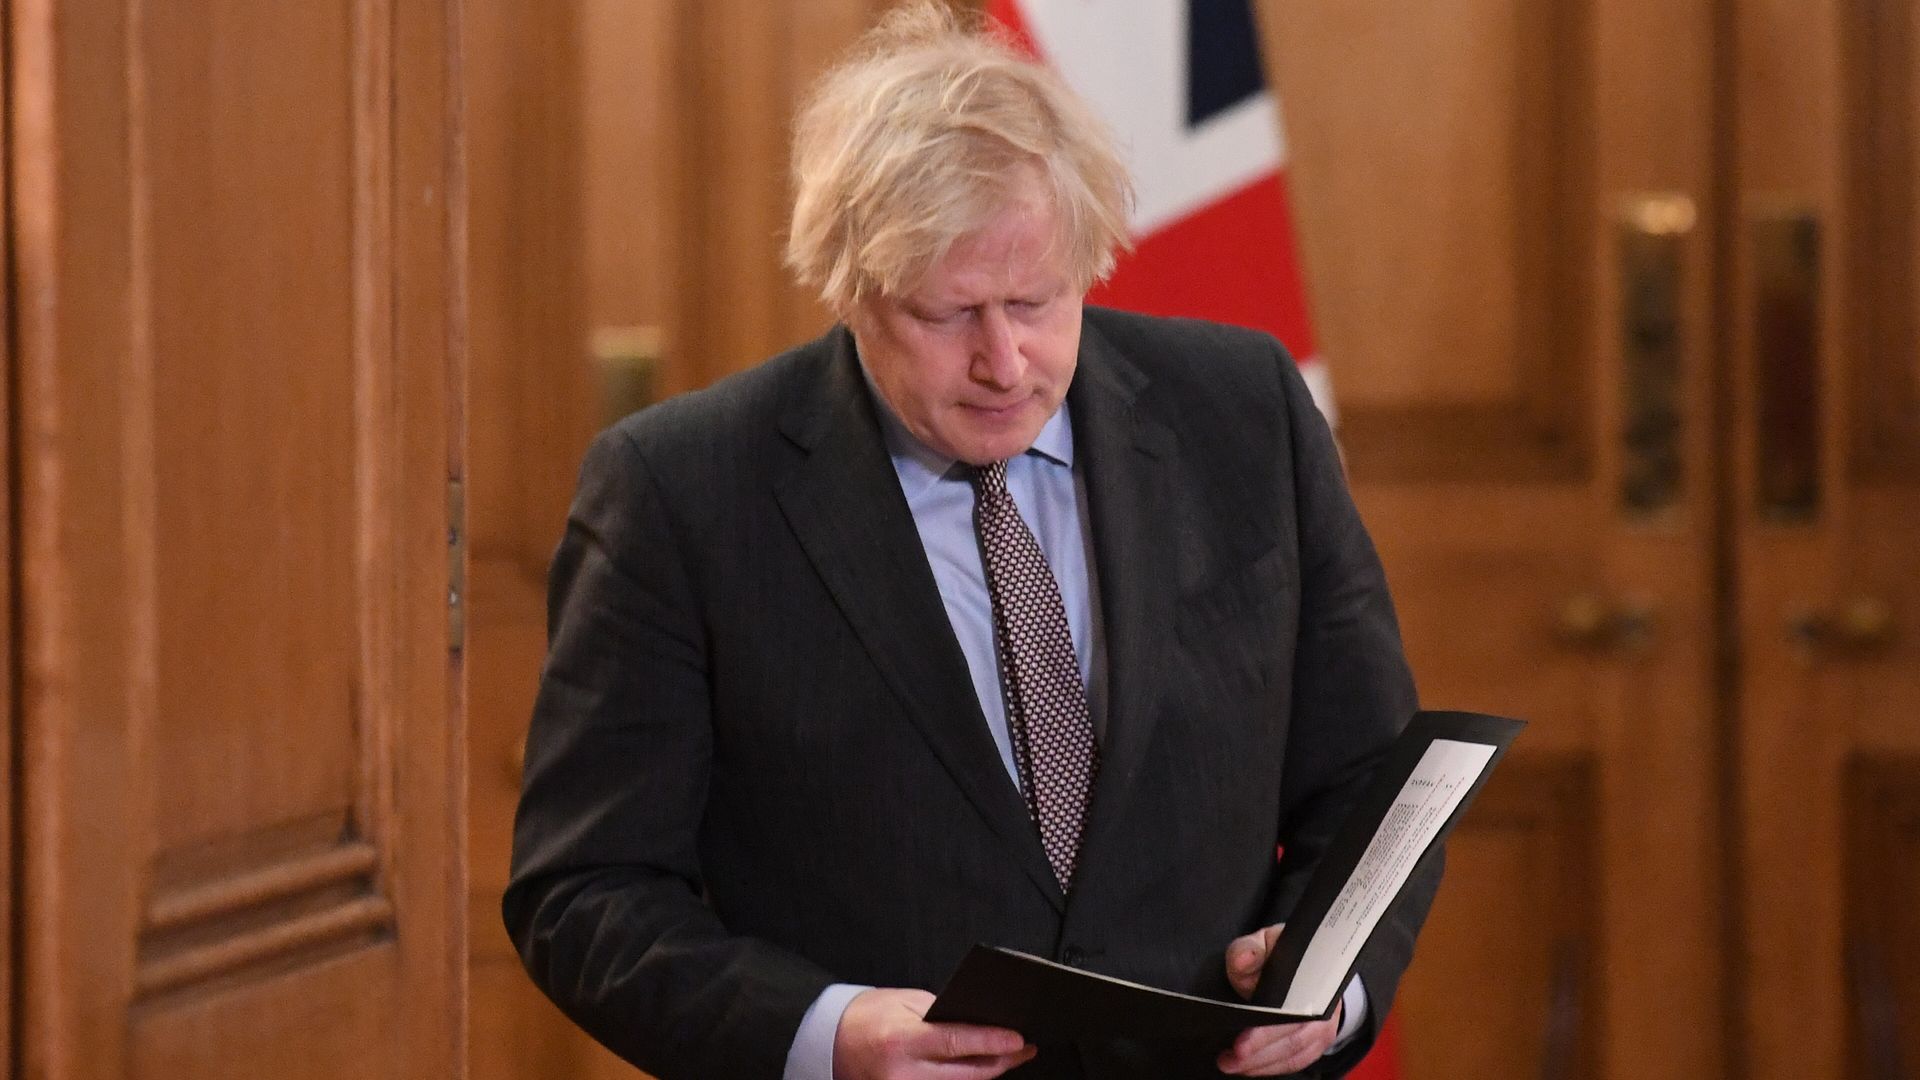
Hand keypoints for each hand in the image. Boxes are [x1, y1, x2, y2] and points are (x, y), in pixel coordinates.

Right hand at [832, 987, 1036, 1079]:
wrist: (830, 1042)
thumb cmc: (869, 1016)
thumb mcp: (906, 1004)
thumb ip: (942, 1016)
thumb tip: (981, 1024)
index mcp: (902, 1040)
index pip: (957, 1043)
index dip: (991, 1042)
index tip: (1019, 1040)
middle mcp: (903, 1074)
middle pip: (965, 1075)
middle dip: (999, 1062)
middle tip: (1024, 1050)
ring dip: (984, 1075)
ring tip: (1006, 1059)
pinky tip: (978, 1070)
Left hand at [1216, 924, 1342, 1075]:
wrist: (1306, 963)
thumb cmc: (1280, 953)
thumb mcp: (1263, 943)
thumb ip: (1248, 949)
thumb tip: (1243, 959)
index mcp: (1316, 978)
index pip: (1292, 1010)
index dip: (1267, 1032)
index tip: (1241, 1044)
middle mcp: (1327, 1006)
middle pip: (1294, 1039)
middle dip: (1259, 1054)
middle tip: (1230, 1060)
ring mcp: (1326, 1027)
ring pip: (1296, 1055)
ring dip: (1263, 1065)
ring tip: (1232, 1065)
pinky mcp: (1319, 1041)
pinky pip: (1298, 1061)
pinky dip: (1273, 1067)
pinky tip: (1250, 1067)